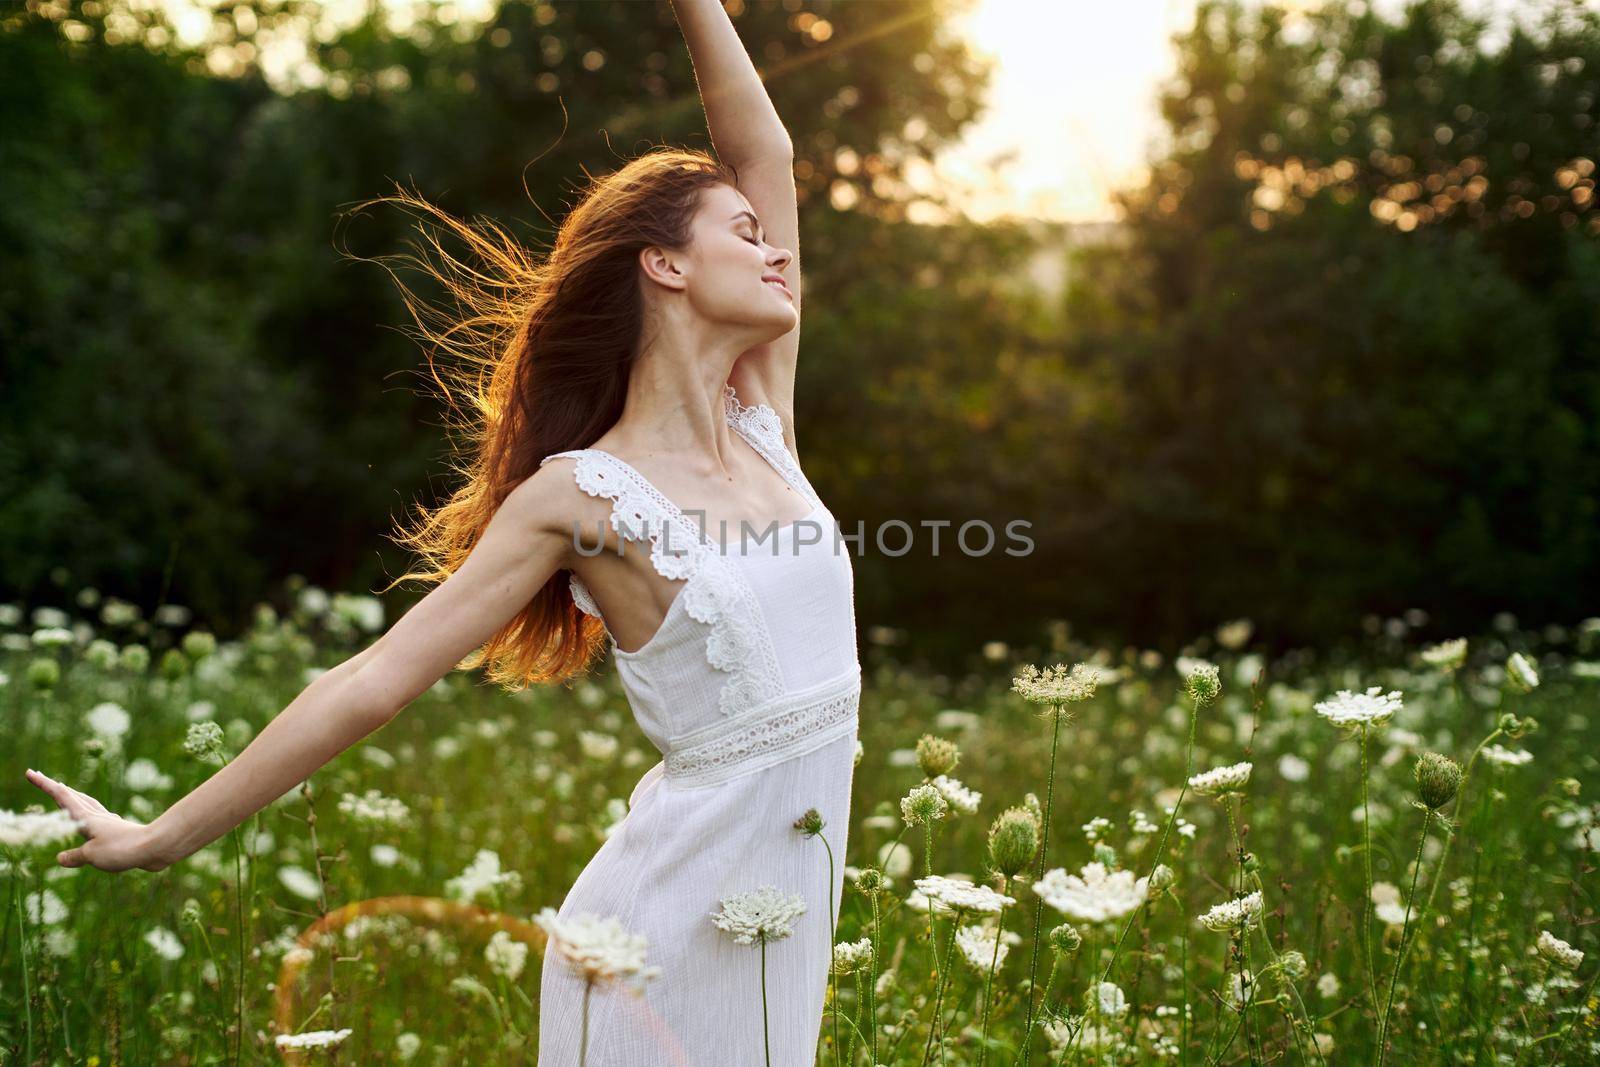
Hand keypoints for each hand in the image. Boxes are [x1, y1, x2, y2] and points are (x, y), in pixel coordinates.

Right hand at [24, 768, 172, 871]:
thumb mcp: (92, 855)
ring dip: (74, 798)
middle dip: (57, 789)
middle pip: (74, 798)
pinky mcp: (120, 833)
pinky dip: (91, 814)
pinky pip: (99, 819)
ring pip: (87, 805)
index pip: (61, 797)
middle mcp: (97, 817)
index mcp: (86, 818)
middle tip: (43, 778)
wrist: (156, 847)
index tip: (31, 772)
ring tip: (67, 792)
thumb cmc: (122, 848)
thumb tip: (61, 858)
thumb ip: (74, 856)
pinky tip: (97, 820)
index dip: (45, 785)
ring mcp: (109, 823)